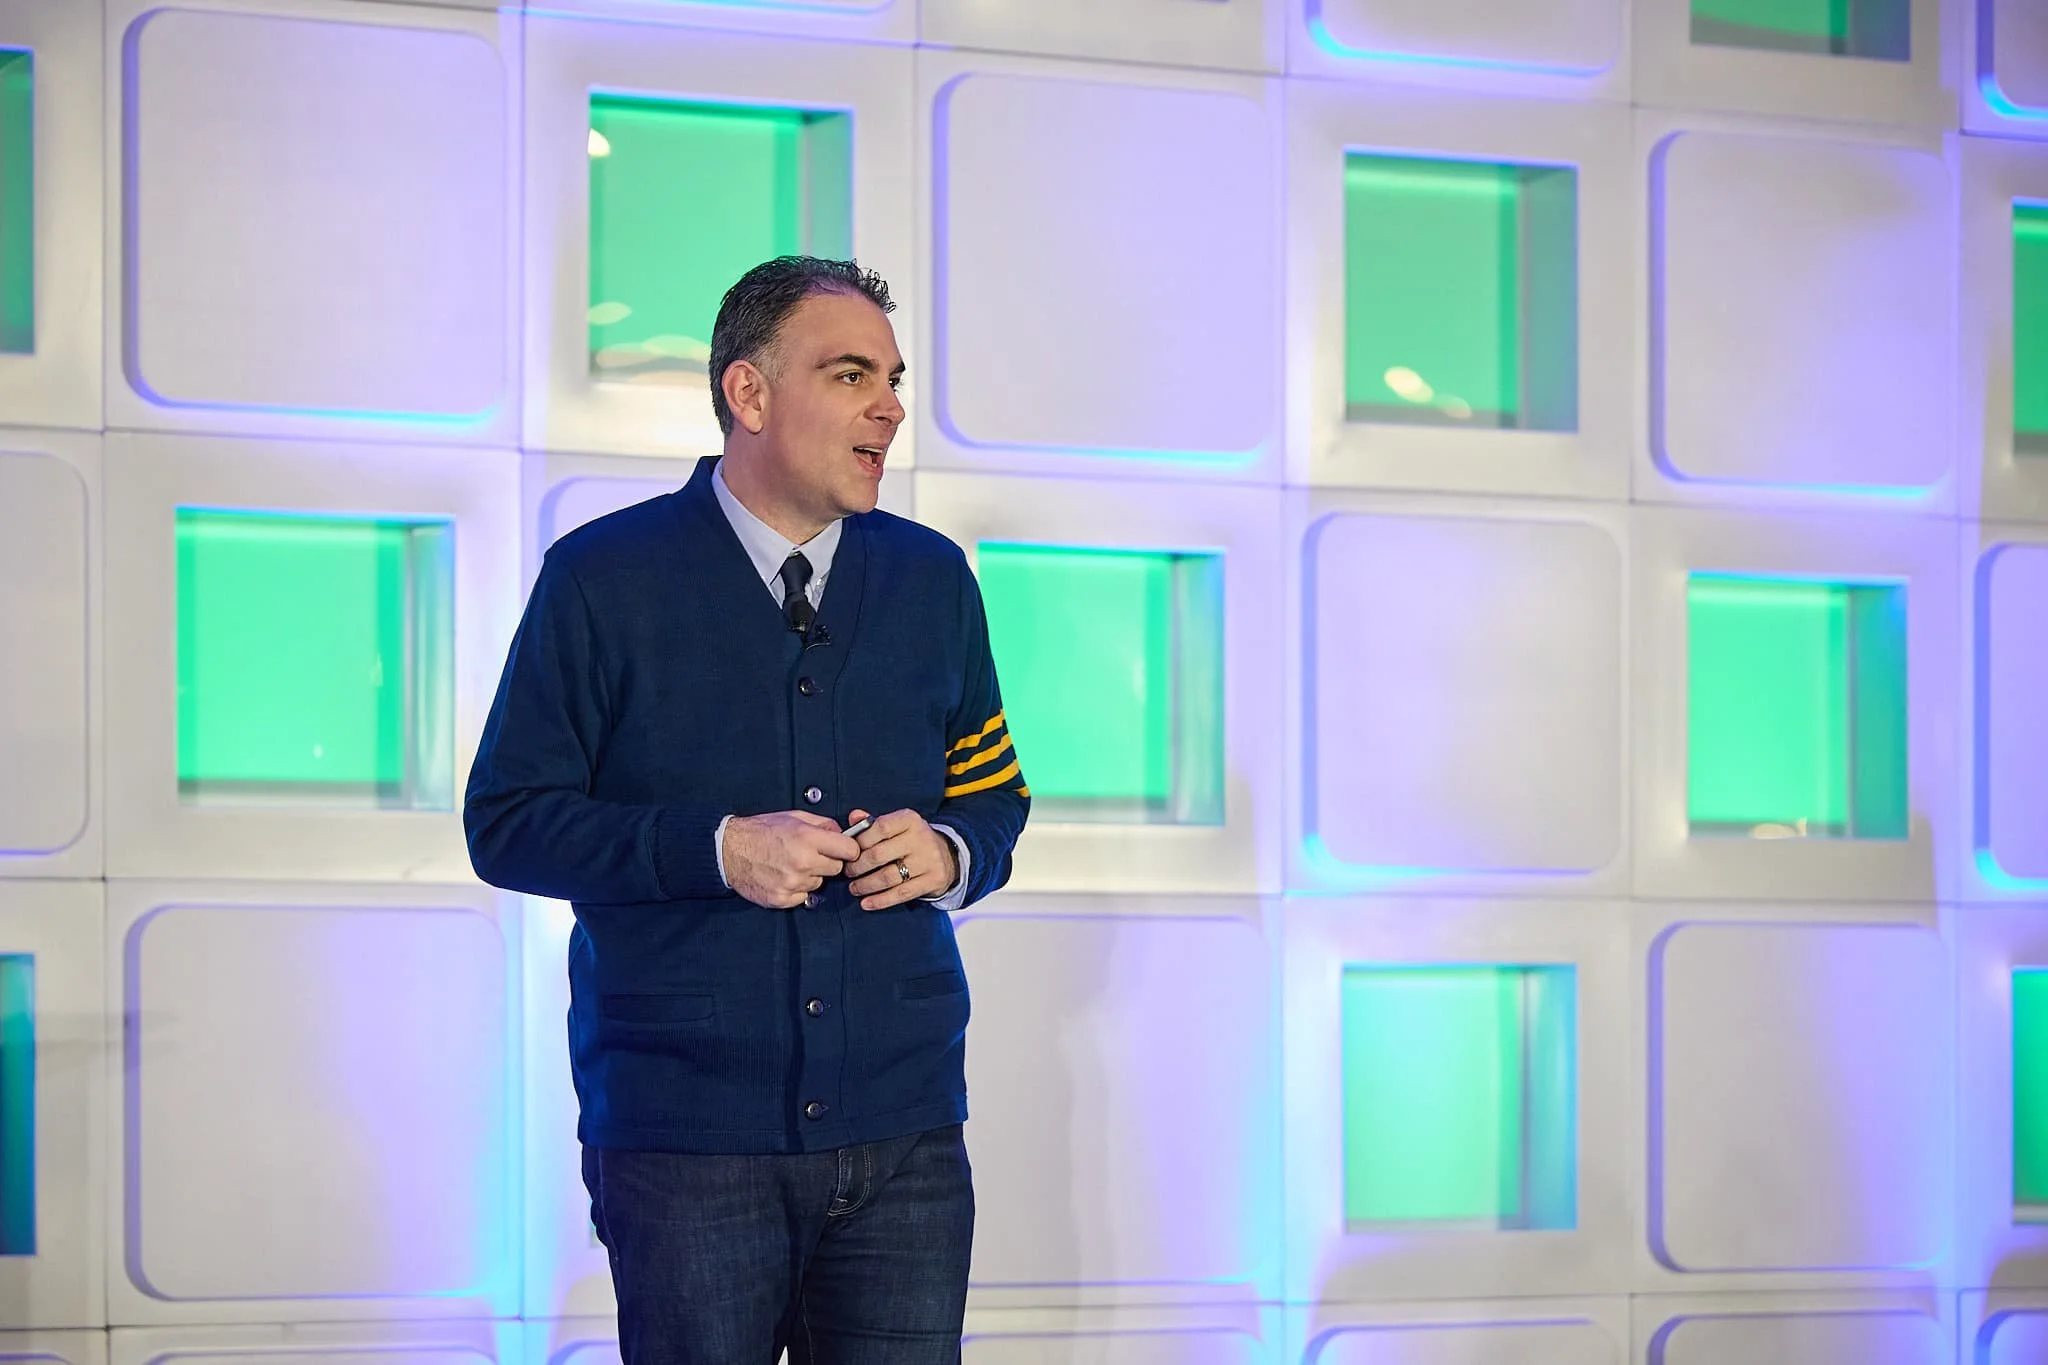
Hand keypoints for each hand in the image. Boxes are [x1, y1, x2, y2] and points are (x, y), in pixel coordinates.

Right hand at [722, 812, 860, 908]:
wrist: (729, 850)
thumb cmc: (761, 831)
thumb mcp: (794, 817)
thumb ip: (823, 824)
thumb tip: (843, 833)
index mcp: (808, 839)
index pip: (850, 850)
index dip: (848, 849)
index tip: (843, 849)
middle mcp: (803, 862)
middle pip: (837, 869)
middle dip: (828, 862)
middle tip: (811, 855)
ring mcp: (792, 883)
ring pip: (819, 884)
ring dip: (810, 876)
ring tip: (791, 864)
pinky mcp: (782, 899)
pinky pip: (803, 897)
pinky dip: (797, 889)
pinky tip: (783, 876)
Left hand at [843, 808, 958, 911]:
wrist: (948, 855)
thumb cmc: (911, 840)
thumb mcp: (897, 826)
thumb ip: (872, 822)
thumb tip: (853, 817)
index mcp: (910, 820)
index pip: (880, 827)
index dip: (860, 841)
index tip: (849, 852)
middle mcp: (921, 838)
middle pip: (879, 855)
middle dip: (858, 866)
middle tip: (848, 872)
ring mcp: (929, 860)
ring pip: (888, 877)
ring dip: (866, 885)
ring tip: (854, 888)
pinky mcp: (933, 880)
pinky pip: (901, 893)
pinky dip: (881, 900)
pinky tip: (866, 903)